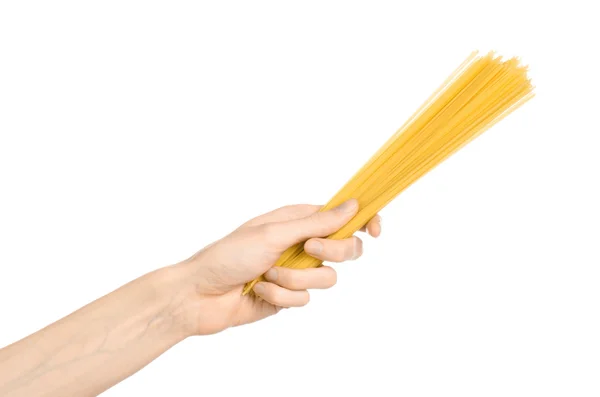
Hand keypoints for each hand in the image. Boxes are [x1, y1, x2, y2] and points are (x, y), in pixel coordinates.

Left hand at [176, 198, 380, 334]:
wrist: (200, 295)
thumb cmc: (229, 255)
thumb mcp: (274, 233)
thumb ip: (316, 222)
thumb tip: (353, 206)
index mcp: (297, 220)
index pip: (342, 216)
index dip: (363, 221)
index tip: (375, 231)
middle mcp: (300, 244)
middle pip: (344, 248)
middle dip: (329, 252)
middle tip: (308, 250)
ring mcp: (296, 271)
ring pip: (326, 278)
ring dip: (294, 279)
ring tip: (267, 276)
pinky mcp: (288, 296)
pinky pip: (304, 299)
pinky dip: (280, 296)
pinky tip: (258, 292)